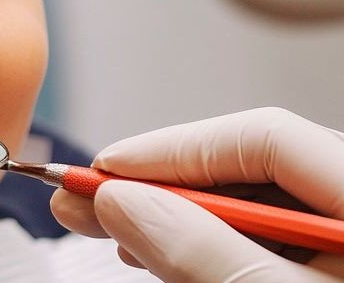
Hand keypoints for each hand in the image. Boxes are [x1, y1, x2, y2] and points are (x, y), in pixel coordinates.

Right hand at [51, 107, 343, 281]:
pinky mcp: (328, 263)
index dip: (172, 149)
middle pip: (250, 165)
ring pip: (250, 201)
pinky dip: (205, 242)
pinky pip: (261, 235)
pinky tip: (164, 250)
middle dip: (159, 185)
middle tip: (81, 200)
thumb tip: (121, 201)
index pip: (262, 136)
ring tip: (111, 231)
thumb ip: (200, 251)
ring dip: (173, 216)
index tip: (104, 171)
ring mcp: (342, 233)